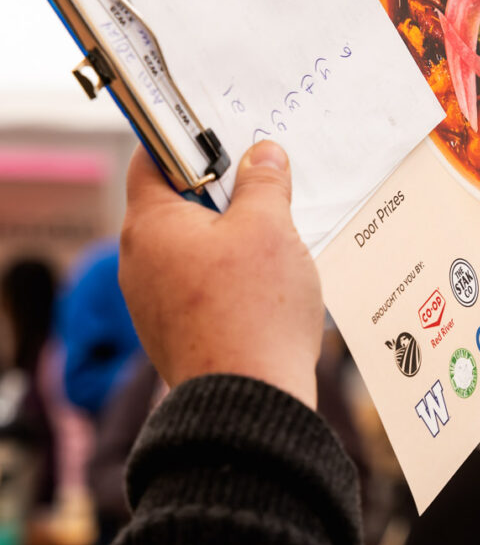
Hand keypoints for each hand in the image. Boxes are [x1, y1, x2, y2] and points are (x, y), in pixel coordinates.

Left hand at [119, 141, 322, 407]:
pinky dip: (230, 285)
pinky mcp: (175, 335)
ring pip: (193, 253)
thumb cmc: (255, 311)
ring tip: (276, 253)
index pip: (153, 160)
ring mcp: (153, 303)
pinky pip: (200, 292)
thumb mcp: (271, 229)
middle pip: (178, 208)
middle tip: (268, 199)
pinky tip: (266, 294)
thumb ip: (265, 184)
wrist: (249, 401)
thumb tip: (263, 156)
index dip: (190, 144)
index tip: (229, 146)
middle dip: (224, 200)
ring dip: (231, 246)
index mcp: (150, 224)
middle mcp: (139, 261)